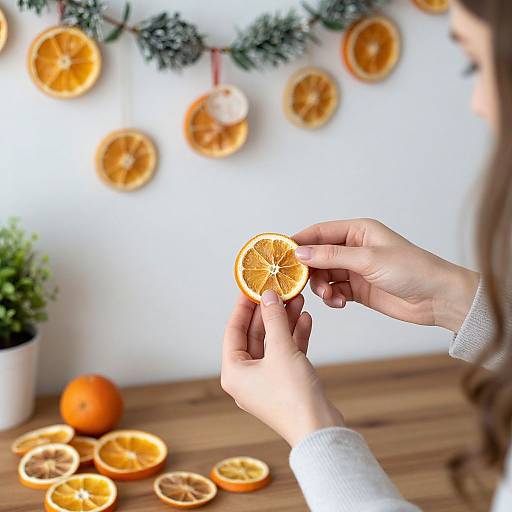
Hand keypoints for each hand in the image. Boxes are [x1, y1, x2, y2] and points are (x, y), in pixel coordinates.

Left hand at [221, 291, 343, 446]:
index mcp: (233, 372)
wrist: (319, 430)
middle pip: (255, 335)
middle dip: (269, 312)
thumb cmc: (293, 396)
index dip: (243, 306)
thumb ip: (274, 319)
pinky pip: (286, 354)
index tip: (252, 287)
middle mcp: (246, 377)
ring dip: (285, 322)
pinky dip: (295, 337)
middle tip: (280, 291)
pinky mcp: (285, 383)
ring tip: (297, 300)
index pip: (234, 330)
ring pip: (273, 343)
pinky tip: (305, 320)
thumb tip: (269, 296)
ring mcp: (266, 381)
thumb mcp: (281, 350)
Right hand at [293, 219, 479, 331]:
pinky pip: (334, 291)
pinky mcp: (357, 288)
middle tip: (300, 283)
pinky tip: (340, 303)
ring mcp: (355, 269)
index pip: (320, 232)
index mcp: (358, 231)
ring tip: (331, 296)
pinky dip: (332, 297)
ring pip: (324, 276)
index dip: (299, 242)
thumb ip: (331, 256)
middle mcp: (354, 248)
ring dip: (322, 287)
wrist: (436, 298)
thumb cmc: (411, 270)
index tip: (280, 254)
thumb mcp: (368, 260)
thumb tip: (300, 253)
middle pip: (318, 256)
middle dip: (309, 271)